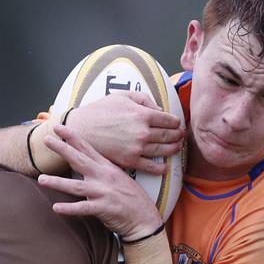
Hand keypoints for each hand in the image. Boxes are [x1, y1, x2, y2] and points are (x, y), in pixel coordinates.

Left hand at [37, 124, 161, 239]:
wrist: (145, 218)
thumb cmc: (131, 199)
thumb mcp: (119, 178)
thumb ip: (103, 170)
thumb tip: (87, 162)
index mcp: (107, 168)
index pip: (87, 148)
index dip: (72, 137)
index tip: (59, 127)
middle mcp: (104, 177)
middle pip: (79, 160)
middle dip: (62, 149)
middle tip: (47, 139)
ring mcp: (104, 192)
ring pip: (77, 186)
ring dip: (58, 182)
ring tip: (41, 179)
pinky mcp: (104, 208)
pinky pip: (83, 208)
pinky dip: (69, 208)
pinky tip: (56, 208)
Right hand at [66, 91, 184, 174]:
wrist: (81, 130)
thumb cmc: (100, 111)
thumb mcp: (122, 96)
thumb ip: (144, 99)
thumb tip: (160, 109)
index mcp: (143, 114)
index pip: (169, 120)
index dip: (176, 122)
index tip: (176, 124)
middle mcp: (143, 132)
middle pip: (170, 135)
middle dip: (178, 135)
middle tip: (181, 136)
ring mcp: (137, 148)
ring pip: (164, 151)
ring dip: (173, 149)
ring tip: (176, 147)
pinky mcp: (130, 161)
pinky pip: (151, 167)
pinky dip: (161, 168)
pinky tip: (165, 166)